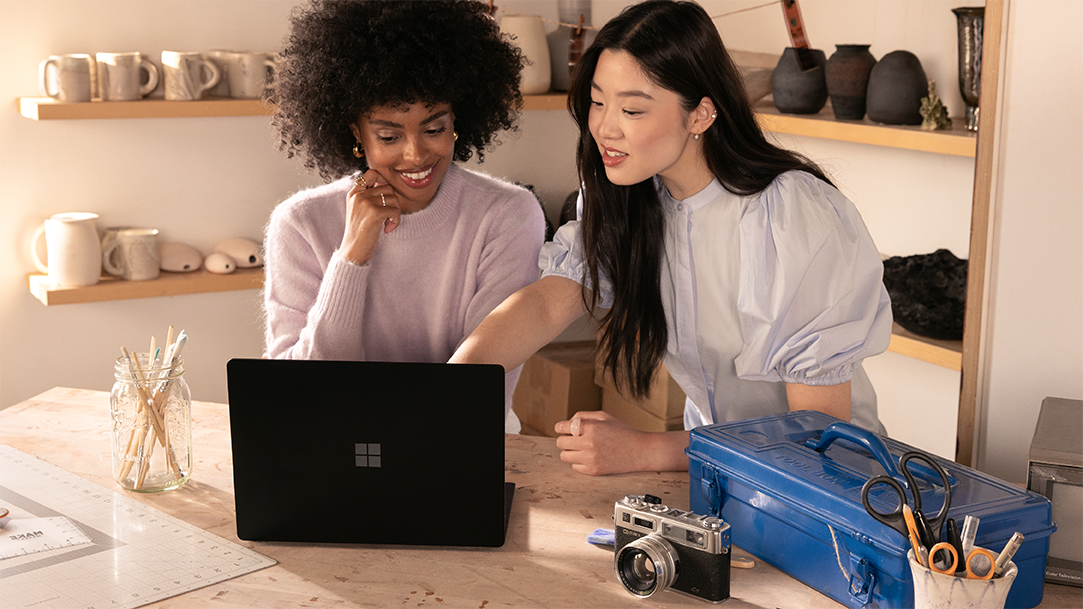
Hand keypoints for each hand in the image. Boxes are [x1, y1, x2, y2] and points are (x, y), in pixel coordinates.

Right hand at [340, 170, 401, 264]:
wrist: (352, 251)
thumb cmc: (359, 233)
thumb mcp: (358, 210)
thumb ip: (368, 196)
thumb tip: (387, 185)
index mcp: (354, 193)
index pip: (372, 173)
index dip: (383, 181)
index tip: (384, 196)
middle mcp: (359, 195)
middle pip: (388, 187)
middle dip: (393, 202)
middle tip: (387, 215)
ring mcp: (366, 203)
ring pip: (394, 199)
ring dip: (395, 212)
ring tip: (386, 223)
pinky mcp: (375, 213)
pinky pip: (395, 211)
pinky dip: (395, 221)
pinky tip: (387, 229)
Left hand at [554, 411, 687, 474]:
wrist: (640, 451)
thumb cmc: (623, 431)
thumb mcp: (604, 416)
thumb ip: (583, 416)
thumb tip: (567, 423)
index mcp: (591, 427)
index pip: (562, 427)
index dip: (560, 427)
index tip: (563, 429)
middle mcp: (588, 443)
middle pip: (560, 443)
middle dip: (565, 439)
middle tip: (574, 439)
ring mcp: (590, 458)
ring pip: (565, 456)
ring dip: (570, 451)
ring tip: (582, 448)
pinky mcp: (594, 470)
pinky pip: (575, 466)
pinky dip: (579, 462)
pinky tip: (590, 457)